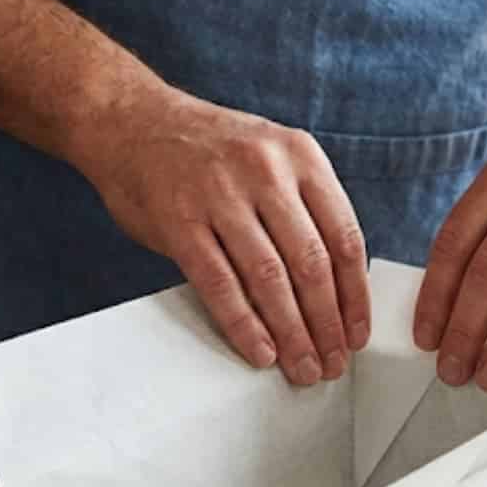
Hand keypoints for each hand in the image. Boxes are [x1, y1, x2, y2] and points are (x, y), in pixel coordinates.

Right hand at [76, 89, 369, 385]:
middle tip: (332, 362)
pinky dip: (244, 324)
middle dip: (326, 325)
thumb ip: (300, 206)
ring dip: (292, 333)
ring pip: (271, 279)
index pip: (345, 237)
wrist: (131, 120)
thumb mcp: (268, 155)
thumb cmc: (204, 149)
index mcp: (300, 155)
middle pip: (312, 264)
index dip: (355, 296)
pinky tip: (260, 350)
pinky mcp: (180, 221)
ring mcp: (220, 196)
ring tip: (301, 366)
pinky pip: (220, 284)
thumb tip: (330, 284)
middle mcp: (265, 171)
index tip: (356, 333)